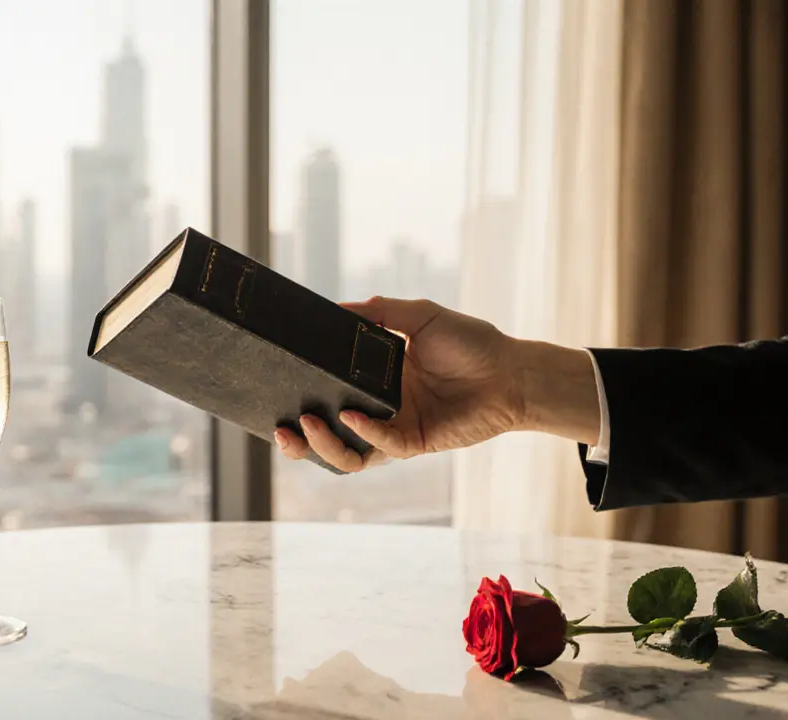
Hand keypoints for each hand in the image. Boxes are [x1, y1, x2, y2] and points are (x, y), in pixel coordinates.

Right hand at [275, 296, 600, 471]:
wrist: (511, 370)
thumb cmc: (471, 343)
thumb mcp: (421, 316)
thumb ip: (382, 312)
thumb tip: (340, 307)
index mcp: (374, 381)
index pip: (327, 394)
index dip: (301, 399)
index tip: (276, 389)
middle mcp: (379, 409)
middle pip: (328, 436)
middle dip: (300, 440)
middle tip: (280, 427)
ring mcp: (395, 429)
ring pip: (349, 454)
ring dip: (323, 445)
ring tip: (307, 424)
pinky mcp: (416, 443)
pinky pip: (382, 446)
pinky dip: (364, 433)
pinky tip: (353, 418)